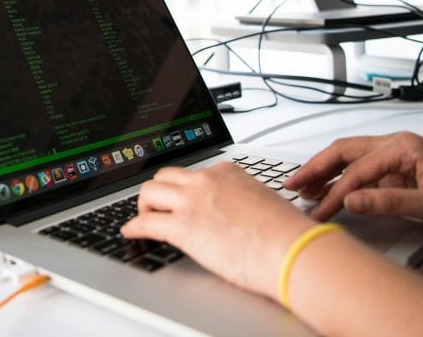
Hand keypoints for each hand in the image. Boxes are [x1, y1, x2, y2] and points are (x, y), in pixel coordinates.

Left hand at [121, 162, 311, 299]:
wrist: (292, 249)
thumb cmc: (287, 234)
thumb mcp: (264, 203)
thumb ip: (244, 202)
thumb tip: (239, 215)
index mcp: (227, 173)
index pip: (193, 174)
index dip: (183, 189)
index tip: (180, 198)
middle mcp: (206, 181)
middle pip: (165, 177)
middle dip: (157, 192)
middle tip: (156, 207)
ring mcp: (192, 202)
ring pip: (149, 192)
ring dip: (143, 206)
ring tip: (144, 220)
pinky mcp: (183, 228)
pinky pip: (146, 223)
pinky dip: (134, 228)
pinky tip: (131, 233)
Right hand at [284, 132, 422, 230]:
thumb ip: (391, 202)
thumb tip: (353, 201)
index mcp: (403, 147)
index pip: (358, 170)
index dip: (335, 192)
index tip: (320, 211)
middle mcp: (395, 146)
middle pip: (344, 152)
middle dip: (315, 167)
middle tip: (292, 184)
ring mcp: (395, 158)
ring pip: (349, 158)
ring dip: (324, 172)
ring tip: (302, 187)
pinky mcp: (396, 171)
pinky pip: (360, 172)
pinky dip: (340, 181)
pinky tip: (328, 192)